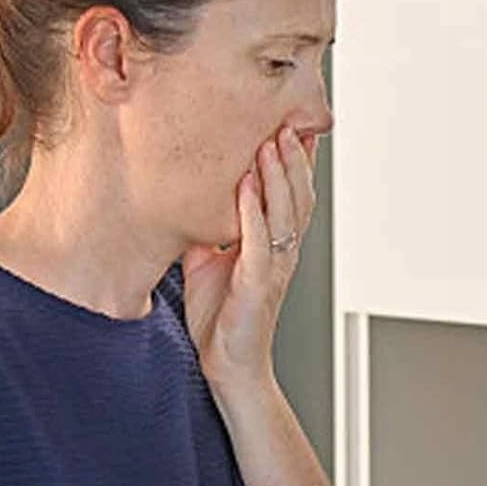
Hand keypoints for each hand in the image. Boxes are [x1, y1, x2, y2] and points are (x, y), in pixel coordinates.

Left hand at [181, 125, 317, 390]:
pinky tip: (249, 186)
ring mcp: (273, 267)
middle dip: (293, 158)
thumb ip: (209, 226)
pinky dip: (254, 211)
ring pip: (286, 213)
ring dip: (279, 176)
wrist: (228, 364)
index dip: (295, 163)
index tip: (290, 125)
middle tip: (285, 121)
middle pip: (298, 196)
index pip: (291, 195)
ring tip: (272, 142)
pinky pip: (259, 240)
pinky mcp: (258, 284)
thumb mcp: (208, 259)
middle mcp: (282, 252)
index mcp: (273, 244)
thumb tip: (188, 193)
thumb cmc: (221, 317)